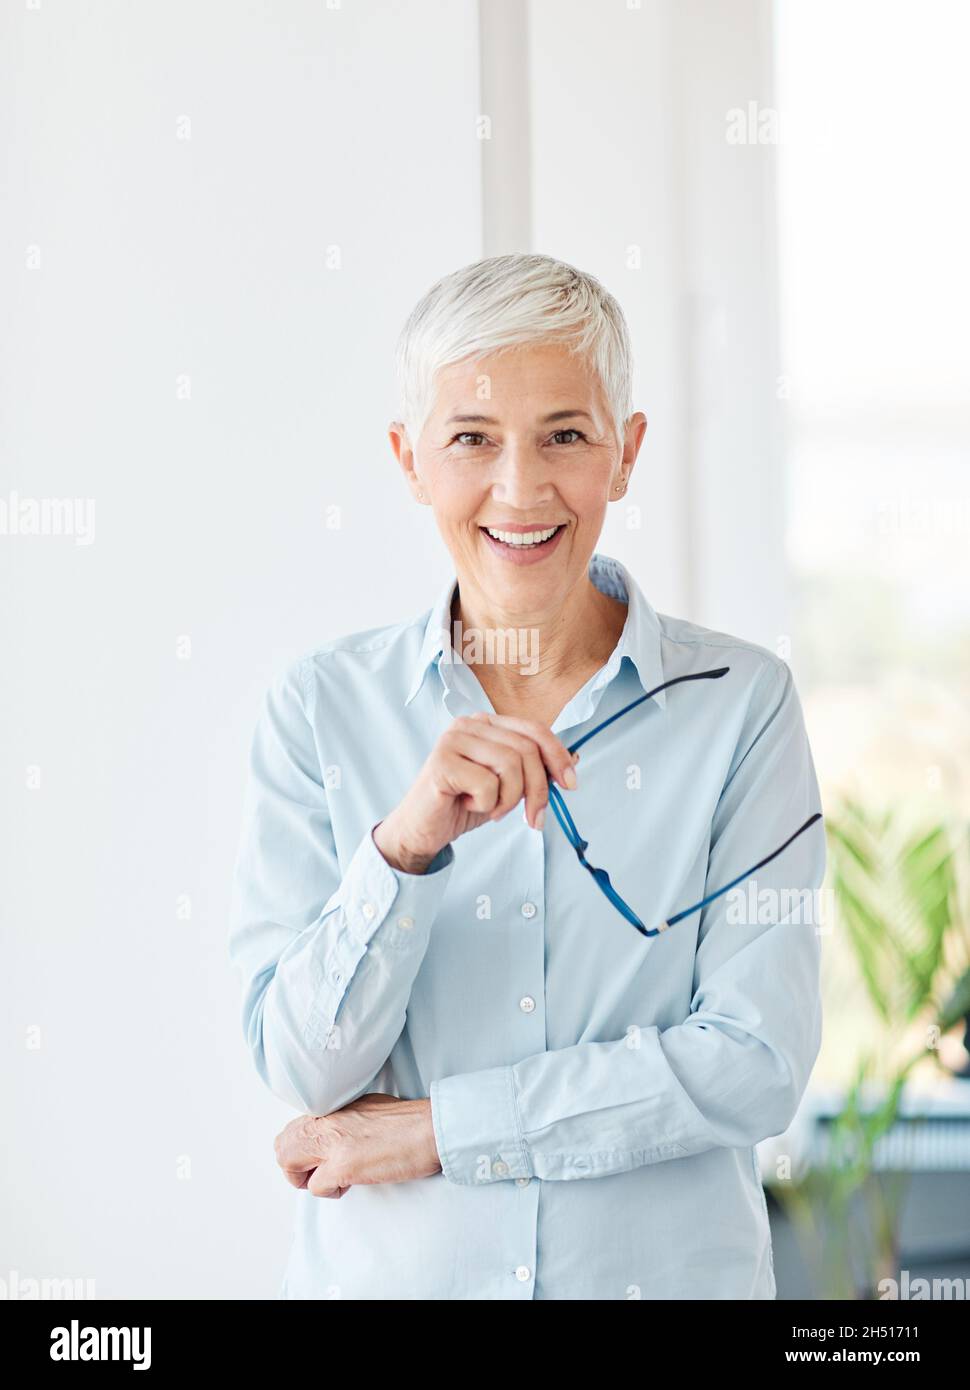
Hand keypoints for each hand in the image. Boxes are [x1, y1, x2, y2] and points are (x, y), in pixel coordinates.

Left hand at [274, 1093, 441, 1197]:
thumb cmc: (410, 1121)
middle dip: (294, 1166)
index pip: (295, 1126)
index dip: (302, 1149)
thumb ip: (346, 1119)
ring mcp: (333, 1142)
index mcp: (335, 1105)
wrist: (432, 1128)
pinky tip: (352, 1184)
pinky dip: (330, 1192)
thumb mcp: (369, 1107)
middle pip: (282, 1144)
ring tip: (334, 1180)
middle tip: (318, 1174)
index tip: (319, 1158)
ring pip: (288, 1162)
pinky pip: (316, 1187)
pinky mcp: (343, 1165)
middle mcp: (328, 1119)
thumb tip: (335, 1139)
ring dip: (307, 1179)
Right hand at [373, 712, 578, 872]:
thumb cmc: (464, 804)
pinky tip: (468, 805)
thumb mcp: (508, 787)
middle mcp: (469, 724)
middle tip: (533, 818)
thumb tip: (574, 759)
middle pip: (526, 749)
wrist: (424, 830)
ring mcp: (453, 739)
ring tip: (494, 810)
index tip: (570, 784)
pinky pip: (486, 783)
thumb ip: (535, 770)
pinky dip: (486, 805)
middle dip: (538, 789)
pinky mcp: (441, 762)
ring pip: (510, 764)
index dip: (558, 756)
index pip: (534, 729)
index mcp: (487, 724)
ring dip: (510, 799)